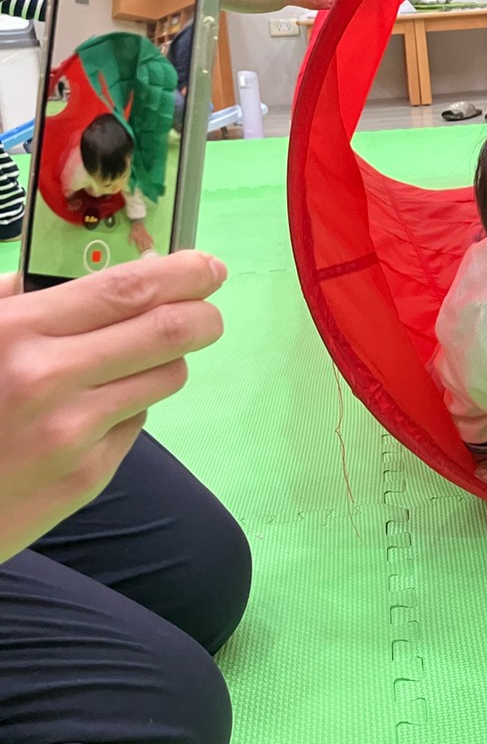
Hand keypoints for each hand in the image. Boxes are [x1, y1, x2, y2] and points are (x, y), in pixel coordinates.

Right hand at [0, 252, 225, 561]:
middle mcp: (50, 380)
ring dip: (168, 360)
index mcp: (17, 333)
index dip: (180, 274)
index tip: (207, 266)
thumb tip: (52, 276)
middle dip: (202, 314)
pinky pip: (135, 422)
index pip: (125, 290)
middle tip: (210, 308)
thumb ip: (6, 301)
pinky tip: (94, 409)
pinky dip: (129, 406)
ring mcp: (74, 434)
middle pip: (165, 333)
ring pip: (163, 378)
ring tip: (145, 356)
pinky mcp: (87, 477)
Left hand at [129, 221, 154, 254]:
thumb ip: (130, 239)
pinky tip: (154, 244)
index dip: (141, 250)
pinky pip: (151, 239)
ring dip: (150, 247)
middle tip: (148, 254)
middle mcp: (143, 239)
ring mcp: (146, 237)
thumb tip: (130, 244)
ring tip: (151, 250)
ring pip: (149, 243)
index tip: (142, 254)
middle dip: (146, 250)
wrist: (138, 225)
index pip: (140, 246)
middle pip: (145, 246)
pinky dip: (152, 241)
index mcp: (139, 240)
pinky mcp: (148, 235)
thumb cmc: (134, 230)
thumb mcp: (131, 235)